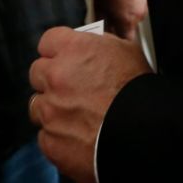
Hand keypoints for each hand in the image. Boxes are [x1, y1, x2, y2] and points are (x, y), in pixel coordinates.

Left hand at [28, 27, 153, 182]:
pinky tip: (79, 138)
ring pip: (38, 107)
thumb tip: (90, 48)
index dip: (58, 52)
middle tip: (72, 90)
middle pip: (38, 73)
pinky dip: (58, 138)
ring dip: (52, 110)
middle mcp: (56, 77)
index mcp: (74, 50)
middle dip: (51, 81)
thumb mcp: (126, 51)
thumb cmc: (140, 93)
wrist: (145, 134)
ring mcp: (50, 111)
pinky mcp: (50, 141)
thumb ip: (98, 46)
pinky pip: (45, 137)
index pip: (48, 42)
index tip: (63, 59)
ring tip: (78, 118)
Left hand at [93, 0, 147, 39]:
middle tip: (112, 19)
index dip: (118, 40)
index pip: (126, 41)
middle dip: (121, 27)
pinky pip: (139, 9)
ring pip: (135, 18)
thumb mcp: (99, 7)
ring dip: (127, 16)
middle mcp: (138, 17)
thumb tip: (100, 32)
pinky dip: (132, 7)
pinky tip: (124, 0)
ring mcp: (144, 8)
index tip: (112, 38)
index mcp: (127, 21)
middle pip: (131, 30)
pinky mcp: (146, 0)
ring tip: (118, 6)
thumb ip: (102, 24)